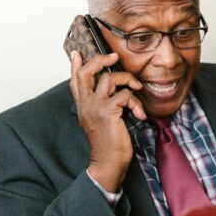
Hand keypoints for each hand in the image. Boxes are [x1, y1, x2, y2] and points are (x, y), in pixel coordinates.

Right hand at [69, 50, 145, 191]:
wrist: (108, 163)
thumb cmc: (108, 143)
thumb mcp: (100, 121)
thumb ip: (100, 104)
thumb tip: (112, 91)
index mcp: (83, 105)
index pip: (75, 80)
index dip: (76, 65)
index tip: (77, 52)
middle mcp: (86, 104)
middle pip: (86, 72)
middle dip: (100, 60)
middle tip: (113, 57)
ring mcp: (95, 107)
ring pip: (110, 79)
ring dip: (128, 79)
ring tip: (137, 88)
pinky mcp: (108, 111)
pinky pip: (125, 95)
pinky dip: (136, 103)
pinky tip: (140, 115)